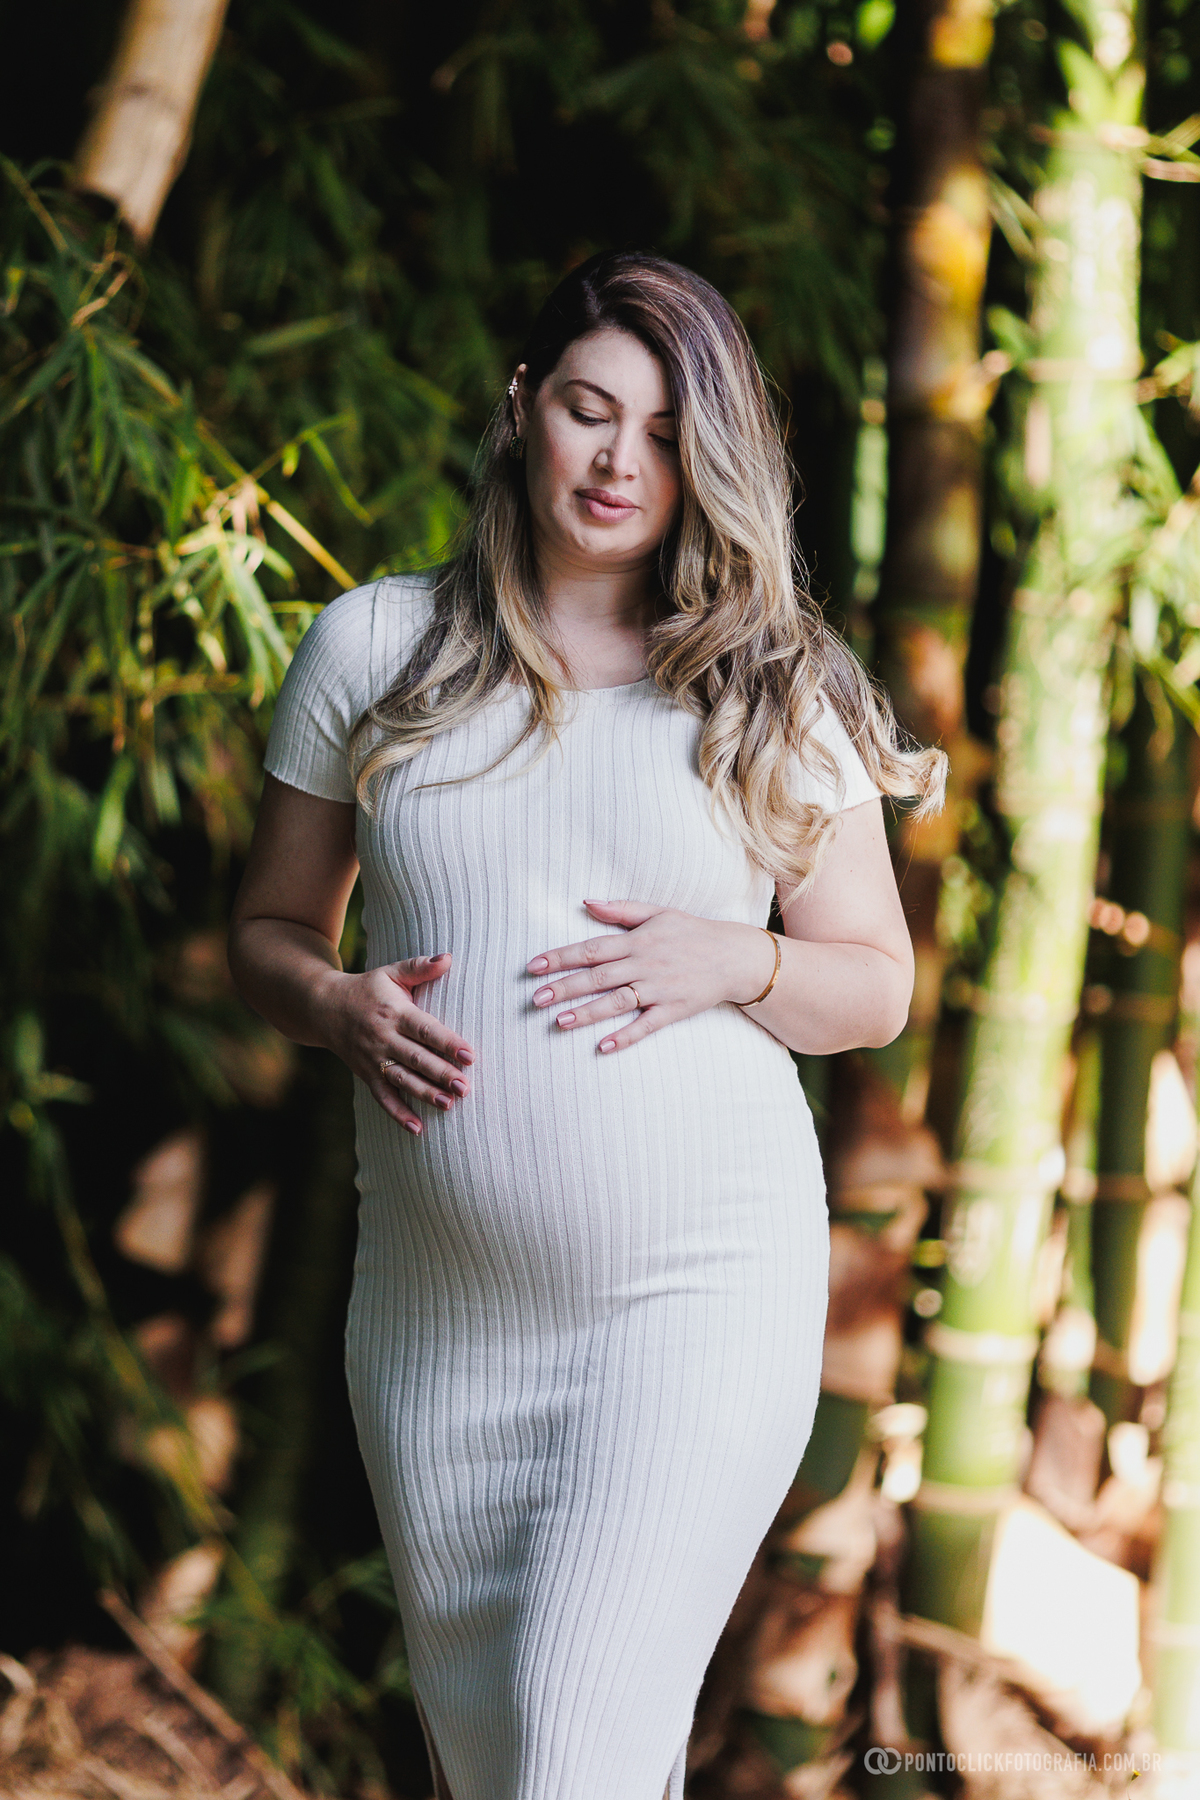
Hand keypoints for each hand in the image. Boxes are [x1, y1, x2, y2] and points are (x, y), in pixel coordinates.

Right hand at [316, 953, 475, 1133]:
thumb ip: (420, 967)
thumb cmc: (367, 988)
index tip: (469, 1055)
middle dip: (440, 1074)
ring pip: (401, 1080)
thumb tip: (449, 958)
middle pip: (415, 1059)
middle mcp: (383, 1038)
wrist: (323, 1007)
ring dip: (424, 1094)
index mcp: (394, 1012)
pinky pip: (382, 1097)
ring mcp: (373, 1058)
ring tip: (448, 1105)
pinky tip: (417, 1128)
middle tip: (465, 1087)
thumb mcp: (391, 973)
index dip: (447, 1042)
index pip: (424, 1030)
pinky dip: (398, 1113)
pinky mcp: (366, 1074)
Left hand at [525, 900, 777, 1054]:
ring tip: (559, 1022)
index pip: (591, 948)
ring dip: (587, 1013)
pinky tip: (603, 1046)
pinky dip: (626, 1036)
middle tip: (535, 999)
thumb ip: (620, 910)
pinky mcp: (673, 1010)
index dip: (561, 957)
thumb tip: (586, 902)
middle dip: (565, 987)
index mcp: (637, 940)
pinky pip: (646, 1026)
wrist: (734, 956)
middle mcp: (644, 964)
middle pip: (598, 977)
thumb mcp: (658, 912)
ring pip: (617, 1002)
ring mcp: (659, 989)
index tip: (533, 966)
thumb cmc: (692, 933)